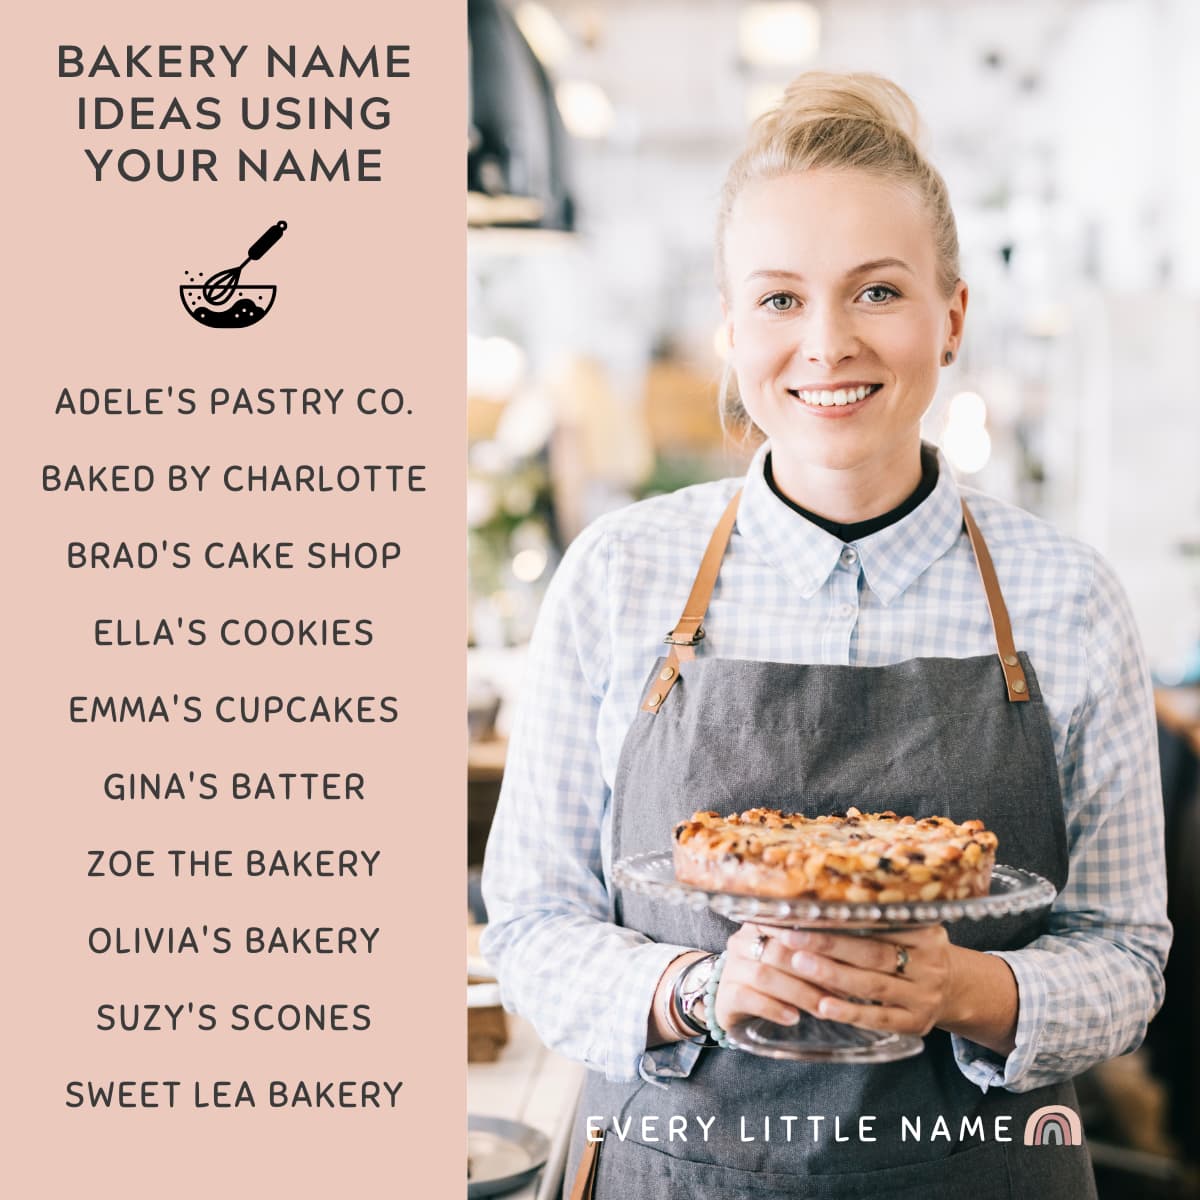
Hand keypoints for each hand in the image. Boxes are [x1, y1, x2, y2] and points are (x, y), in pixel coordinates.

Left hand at [715, 924, 954, 1036]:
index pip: (880, 924)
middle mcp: (929, 965)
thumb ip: (880, 917)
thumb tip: (822, 898)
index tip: (807, 912)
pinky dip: (849, 1012)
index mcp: (926, 933)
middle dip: (829, 945)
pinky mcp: (915, 1024)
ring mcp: (924, 997)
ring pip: (872, 986)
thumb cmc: (916, 951)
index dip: (841, 918)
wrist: (956, 989)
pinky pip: (878, 1019)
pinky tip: (822, 1005)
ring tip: (798, 964)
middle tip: (792, 936)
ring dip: (832, 976)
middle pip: (873, 953)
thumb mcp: (911, 929)